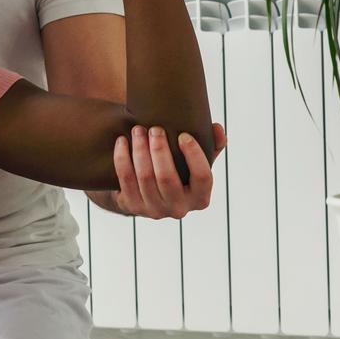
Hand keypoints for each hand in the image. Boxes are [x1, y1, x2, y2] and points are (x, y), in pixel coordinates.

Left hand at [94, 122, 226, 218]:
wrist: (147, 195)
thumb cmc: (179, 173)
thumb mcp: (197, 163)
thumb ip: (212, 146)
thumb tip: (217, 128)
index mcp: (200, 198)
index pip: (202, 177)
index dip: (194, 155)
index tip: (183, 135)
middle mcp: (178, 208)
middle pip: (167, 177)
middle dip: (159, 149)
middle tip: (154, 129)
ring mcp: (154, 210)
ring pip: (145, 177)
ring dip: (140, 150)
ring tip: (137, 130)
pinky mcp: (132, 206)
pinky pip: (126, 179)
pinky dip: (122, 158)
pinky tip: (122, 141)